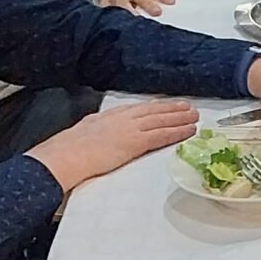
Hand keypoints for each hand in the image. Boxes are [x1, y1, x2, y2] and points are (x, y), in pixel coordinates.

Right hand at [26, 99, 198, 191]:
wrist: (66, 155)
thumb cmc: (69, 149)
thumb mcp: (84, 130)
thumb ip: (96, 129)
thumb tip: (97, 130)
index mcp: (110, 116)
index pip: (138, 109)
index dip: (155, 107)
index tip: (166, 105)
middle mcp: (123, 118)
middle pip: (153, 110)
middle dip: (172, 109)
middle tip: (188, 107)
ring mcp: (131, 129)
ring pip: (162, 120)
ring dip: (180, 118)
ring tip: (194, 116)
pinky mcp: (136, 142)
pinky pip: (162, 135)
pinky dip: (178, 132)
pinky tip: (189, 131)